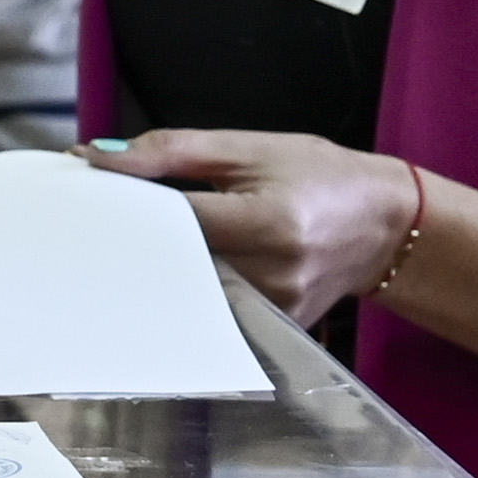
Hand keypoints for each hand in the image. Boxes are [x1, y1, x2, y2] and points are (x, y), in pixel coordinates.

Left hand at [102, 128, 416, 327]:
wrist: (384, 223)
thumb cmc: (321, 178)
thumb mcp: (250, 149)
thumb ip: (171, 151)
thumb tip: (99, 157)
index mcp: (270, 222)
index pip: (175, 221)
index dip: (127, 209)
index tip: (92, 201)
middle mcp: (274, 273)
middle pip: (175, 263)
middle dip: (140, 242)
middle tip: (107, 226)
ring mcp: (275, 308)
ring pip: (189, 290)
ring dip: (162, 267)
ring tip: (151, 244)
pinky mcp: (275, 328)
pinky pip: (214, 309)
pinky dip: (193, 287)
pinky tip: (187, 268)